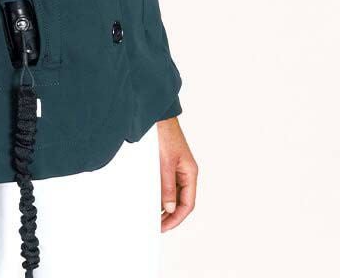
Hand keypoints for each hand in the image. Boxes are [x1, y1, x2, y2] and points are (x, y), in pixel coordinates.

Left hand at [157, 116, 197, 231]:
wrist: (158, 116)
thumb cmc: (165, 134)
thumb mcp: (165, 162)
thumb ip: (167, 185)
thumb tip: (168, 208)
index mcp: (190, 173)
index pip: (187, 204)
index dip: (176, 218)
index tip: (164, 226)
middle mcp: (185, 173)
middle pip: (181, 201)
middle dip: (170, 216)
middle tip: (157, 226)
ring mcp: (177, 169)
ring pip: (173, 195)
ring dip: (165, 206)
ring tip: (153, 217)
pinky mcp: (168, 165)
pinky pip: (167, 186)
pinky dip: (160, 195)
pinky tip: (152, 201)